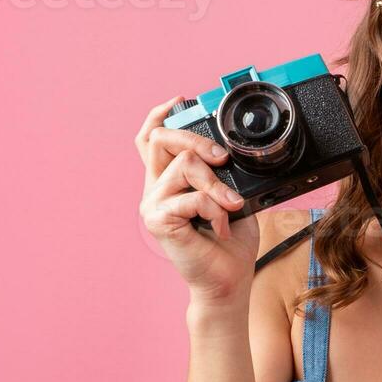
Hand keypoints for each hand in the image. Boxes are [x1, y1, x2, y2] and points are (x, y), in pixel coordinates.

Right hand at [136, 95, 259, 302]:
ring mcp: (153, 204)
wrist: (227, 281)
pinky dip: (214, 208)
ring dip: (216, 183)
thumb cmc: (230, 242)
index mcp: (169, 180)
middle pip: (160, 139)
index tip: (179, 100)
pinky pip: (190, 197)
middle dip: (197, 140)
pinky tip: (221, 226)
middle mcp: (155, 188)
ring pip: (183, 165)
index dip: (160, 116)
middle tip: (223, 159)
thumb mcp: (232, 196)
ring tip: (231, 206)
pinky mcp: (157, 220)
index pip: (150, 139)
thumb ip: (223, 173)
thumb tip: (230, 151)